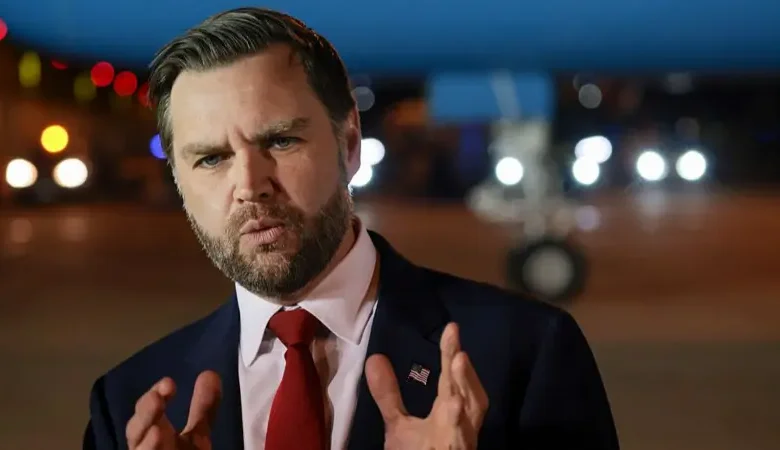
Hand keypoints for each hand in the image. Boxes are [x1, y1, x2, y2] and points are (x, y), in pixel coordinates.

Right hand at [126, 371, 221, 449]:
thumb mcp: (196, 438)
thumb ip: (202, 409)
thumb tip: (210, 373)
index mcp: (153, 436)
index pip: (147, 413)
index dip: (154, 397)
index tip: (170, 383)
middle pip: (136, 433)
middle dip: (145, 415)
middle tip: (158, 398)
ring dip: (146, 445)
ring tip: (158, 432)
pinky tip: (156, 441)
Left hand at [366, 323, 488, 449]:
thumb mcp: (399, 426)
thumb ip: (389, 394)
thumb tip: (375, 358)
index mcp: (452, 415)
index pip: (454, 381)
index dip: (454, 355)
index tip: (451, 328)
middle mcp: (462, 427)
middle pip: (468, 392)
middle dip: (462, 368)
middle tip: (454, 339)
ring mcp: (460, 441)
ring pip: (471, 414)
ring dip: (465, 386)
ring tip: (457, 359)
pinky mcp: (454, 449)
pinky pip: (458, 439)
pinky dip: (459, 422)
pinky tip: (455, 403)